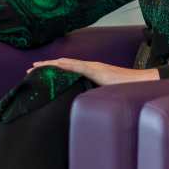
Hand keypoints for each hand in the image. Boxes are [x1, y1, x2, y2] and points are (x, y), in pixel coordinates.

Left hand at [27, 57, 157, 85]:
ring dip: (51, 64)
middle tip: (28, 70)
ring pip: (67, 63)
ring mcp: (93, 67)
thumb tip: (81, 105)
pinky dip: (66, 65)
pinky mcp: (97, 70)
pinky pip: (79, 66)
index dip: (51, 69)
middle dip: (45, 66)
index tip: (36, 72)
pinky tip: (57, 65)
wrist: (140, 83)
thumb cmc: (124, 89)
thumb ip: (92, 94)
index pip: (66, 69)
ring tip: (35, 67)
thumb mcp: (103, 93)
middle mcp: (90, 66)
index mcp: (90, 72)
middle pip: (63, 65)